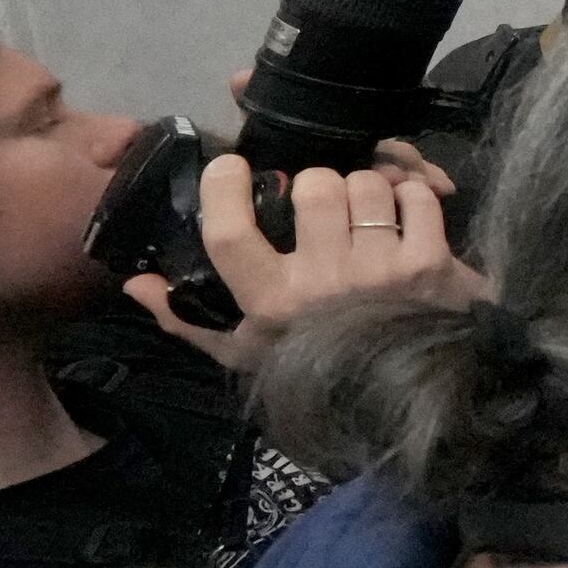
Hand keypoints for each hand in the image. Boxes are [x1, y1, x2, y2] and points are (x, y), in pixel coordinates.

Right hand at [134, 154, 475, 372]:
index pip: (229, 233)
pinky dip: (411, 197)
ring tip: (363, 213)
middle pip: (312, 187)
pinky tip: (404, 217)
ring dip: (364, 188)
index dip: (224, 188)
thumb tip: (136, 282)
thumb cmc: (313, 370)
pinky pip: (414, 196)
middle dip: (316, 185)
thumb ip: (188, 318)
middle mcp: (322, 284)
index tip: (231, 168)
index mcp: (270, 303)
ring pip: (365, 184)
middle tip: (320, 203)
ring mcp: (380, 271)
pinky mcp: (430, 265)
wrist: (408, 400)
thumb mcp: (246, 353)